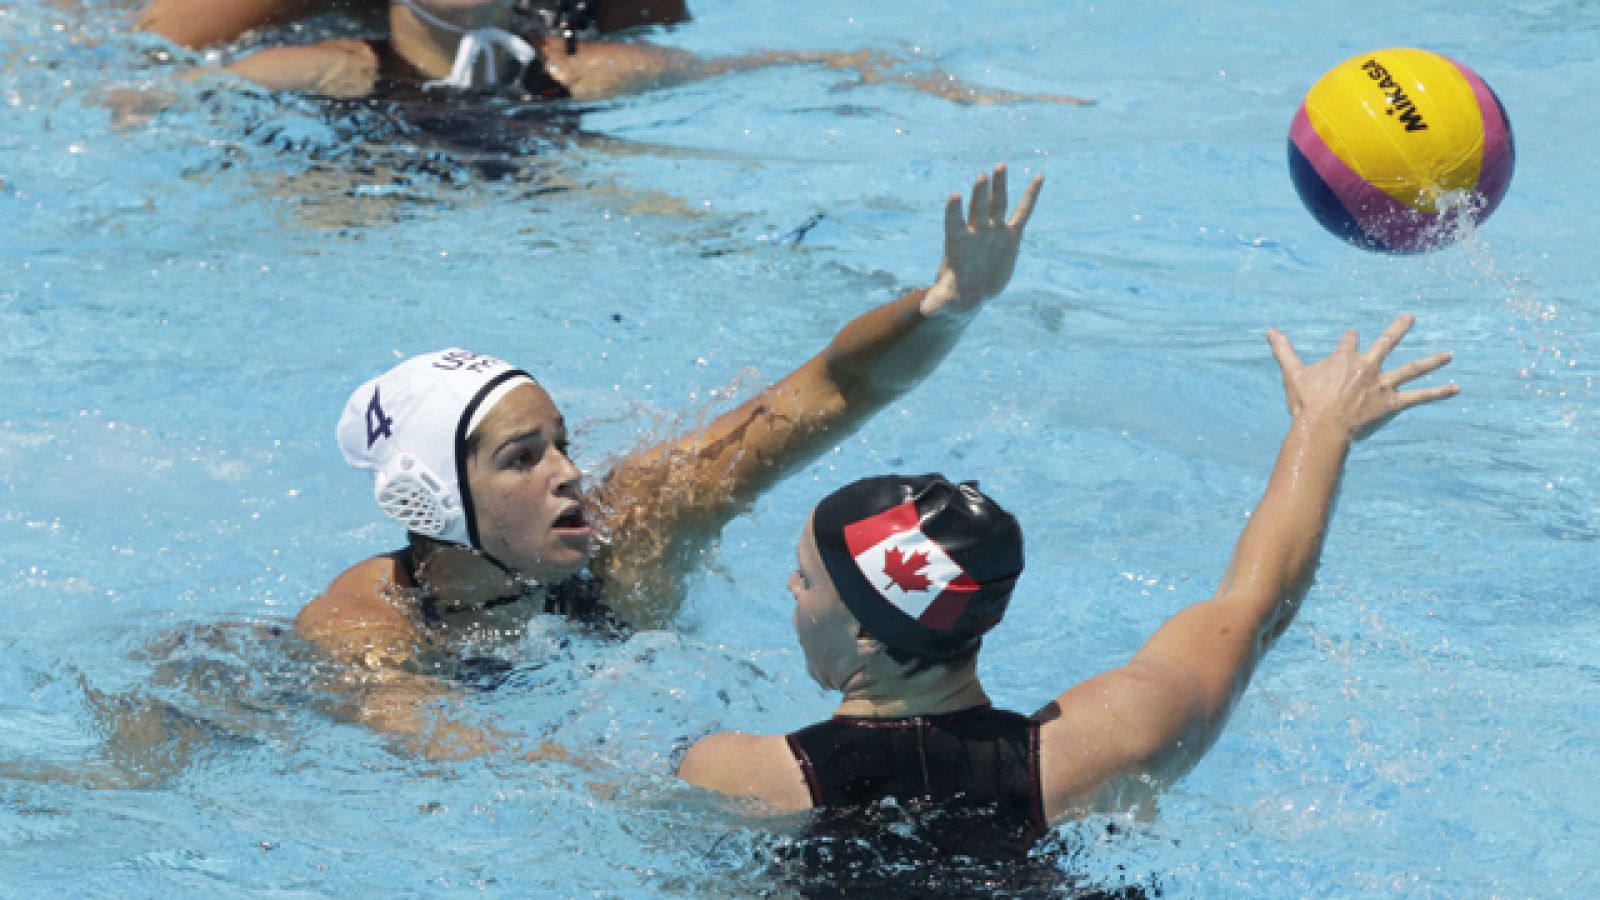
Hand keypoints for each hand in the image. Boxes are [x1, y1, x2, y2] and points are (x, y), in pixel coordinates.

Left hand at [922, 165, 1044, 315]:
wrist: (972, 293)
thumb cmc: (955, 295)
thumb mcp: (946, 298)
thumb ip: (937, 300)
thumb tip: (925, 311)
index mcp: (958, 244)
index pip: (954, 224)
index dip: (954, 211)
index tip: (955, 196)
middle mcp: (976, 232)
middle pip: (977, 209)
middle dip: (979, 194)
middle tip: (981, 176)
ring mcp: (993, 230)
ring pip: (997, 205)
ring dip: (999, 187)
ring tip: (1000, 166)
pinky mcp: (1010, 235)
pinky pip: (1023, 213)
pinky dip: (1031, 196)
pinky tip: (1039, 178)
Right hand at [1267, 314, 1458, 439]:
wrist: (1322, 427)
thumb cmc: (1306, 402)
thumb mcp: (1292, 373)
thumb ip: (1283, 350)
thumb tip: (1269, 330)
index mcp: (1344, 358)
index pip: (1350, 341)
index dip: (1350, 340)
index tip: (1352, 337)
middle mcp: (1367, 366)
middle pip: (1387, 343)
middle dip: (1400, 328)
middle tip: (1411, 317)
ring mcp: (1382, 385)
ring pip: (1412, 369)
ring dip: (1432, 361)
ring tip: (1449, 354)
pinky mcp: (1391, 404)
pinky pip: (1419, 397)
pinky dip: (1438, 393)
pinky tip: (1456, 388)